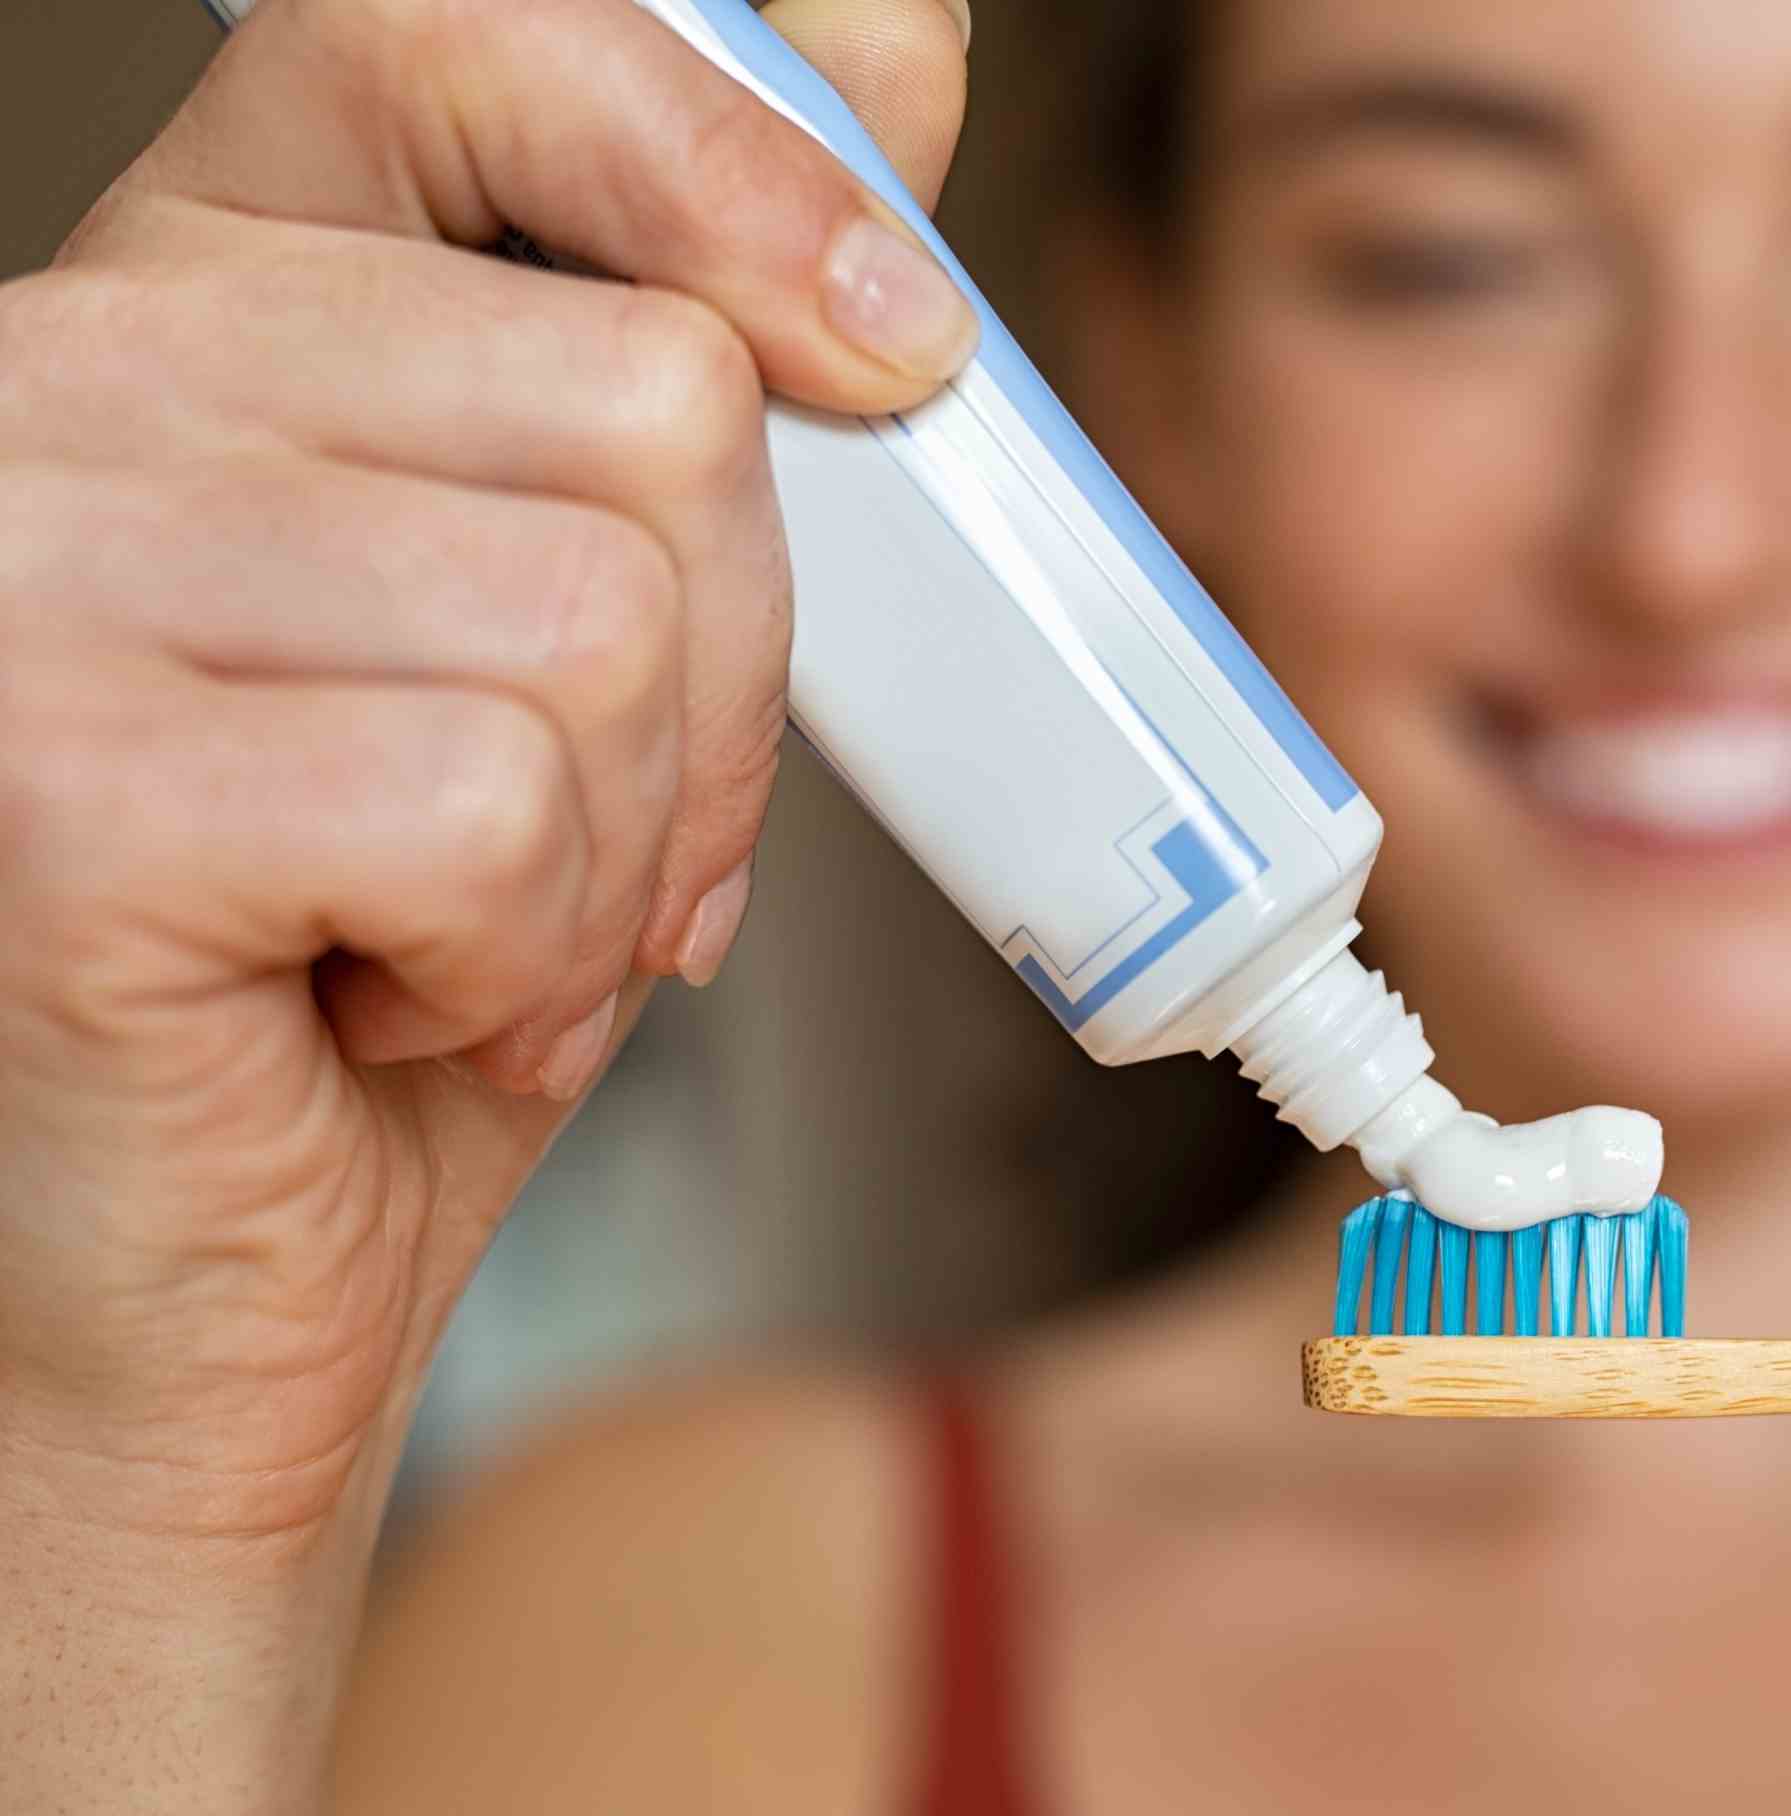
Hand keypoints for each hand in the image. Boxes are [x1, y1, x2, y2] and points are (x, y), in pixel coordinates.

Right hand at [0, 0, 968, 1803]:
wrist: (171, 1312)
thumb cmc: (371, 978)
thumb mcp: (566, 630)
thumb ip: (674, 341)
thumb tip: (895, 43)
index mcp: (199, 299)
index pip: (465, 46)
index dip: (723, 168)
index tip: (887, 350)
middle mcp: (67, 376)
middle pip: (650, 400)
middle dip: (720, 680)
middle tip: (591, 833)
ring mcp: (27, 563)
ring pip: (605, 613)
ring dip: (624, 842)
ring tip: (473, 935)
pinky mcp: (54, 773)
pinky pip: (500, 796)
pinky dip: (526, 953)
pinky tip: (389, 1005)